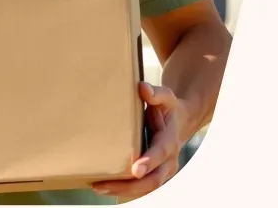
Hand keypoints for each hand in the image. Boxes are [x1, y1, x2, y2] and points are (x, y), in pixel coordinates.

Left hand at [91, 82, 186, 199]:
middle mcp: (168, 160)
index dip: (148, 161)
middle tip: (104, 184)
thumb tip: (143, 88)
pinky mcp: (154, 174)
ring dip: (122, 190)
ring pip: (145, 188)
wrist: (179, 122)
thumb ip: (155, 93)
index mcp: (169, 140)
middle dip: (129, 185)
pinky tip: (104, 187)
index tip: (135, 169)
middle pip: (152, 180)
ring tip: (98, 187)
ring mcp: (162, 170)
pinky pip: (141, 187)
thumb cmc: (167, 108)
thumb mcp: (165, 97)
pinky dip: (124, 190)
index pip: (160, 153)